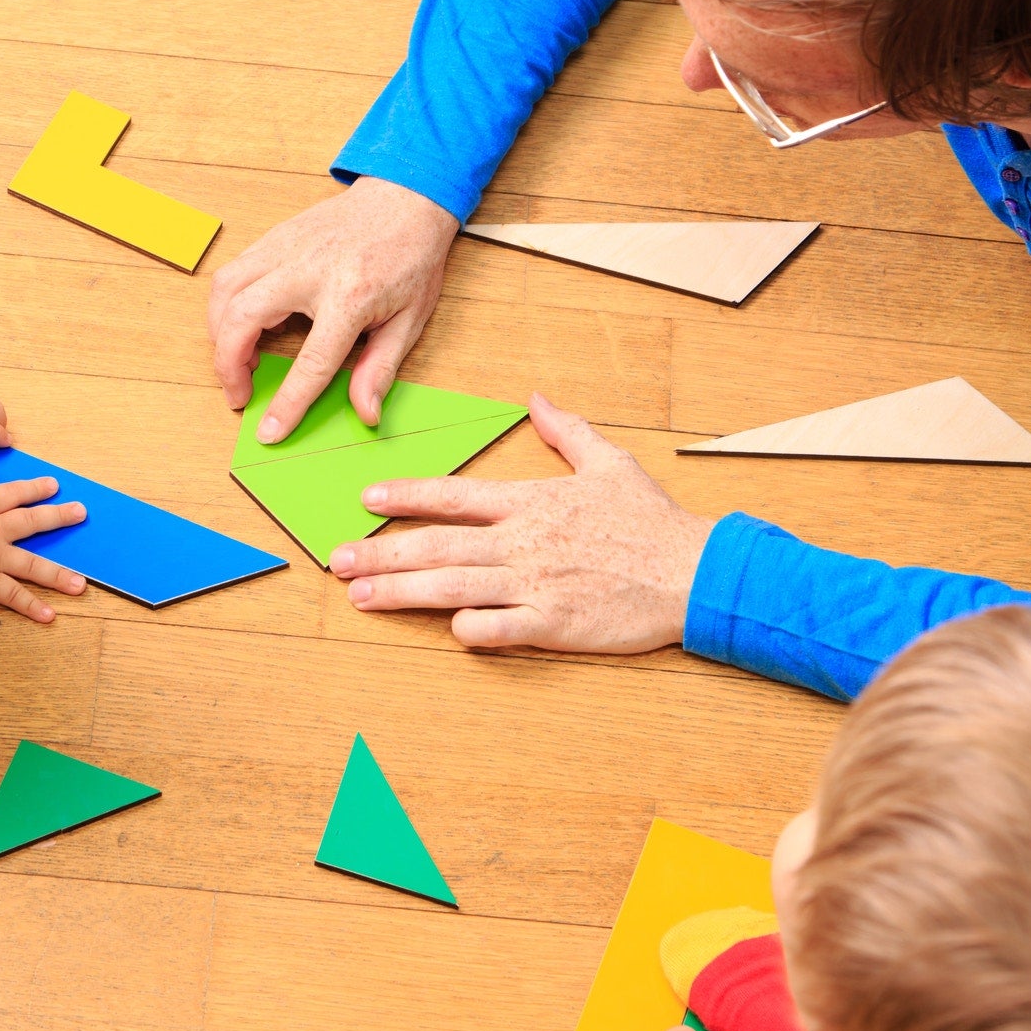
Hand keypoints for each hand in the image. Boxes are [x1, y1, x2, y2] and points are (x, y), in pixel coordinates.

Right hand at [0, 443, 87, 626]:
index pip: (10, 494)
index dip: (32, 488)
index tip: (54, 484)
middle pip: (30, 522)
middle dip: (58, 516)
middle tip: (82, 513)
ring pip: (32, 565)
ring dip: (58, 575)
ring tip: (81, 584)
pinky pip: (12, 596)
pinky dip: (30, 607)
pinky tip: (50, 616)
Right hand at [209, 176, 458, 440]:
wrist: (405, 196)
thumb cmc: (410, 257)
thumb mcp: (409, 320)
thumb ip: (380, 369)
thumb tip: (365, 413)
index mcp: (349, 297)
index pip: (310, 363)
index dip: (287, 403)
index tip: (268, 431)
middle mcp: (308, 270)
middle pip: (242, 320)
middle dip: (227, 365)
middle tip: (238, 394)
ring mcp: (285, 248)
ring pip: (224, 291)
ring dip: (219, 332)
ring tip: (238, 359)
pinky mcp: (273, 237)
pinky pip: (232, 272)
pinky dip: (227, 304)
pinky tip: (246, 323)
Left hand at [329, 396, 711, 652]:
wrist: (693, 571)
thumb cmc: (651, 520)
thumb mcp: (610, 462)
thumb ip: (567, 431)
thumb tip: (537, 400)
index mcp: (532, 502)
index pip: (454, 495)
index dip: (405, 496)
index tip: (366, 499)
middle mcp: (523, 542)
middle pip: (437, 544)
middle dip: (380, 552)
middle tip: (337, 561)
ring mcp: (536, 584)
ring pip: (453, 586)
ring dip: (402, 592)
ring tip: (361, 596)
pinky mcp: (554, 622)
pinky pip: (498, 627)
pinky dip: (469, 629)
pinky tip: (446, 629)